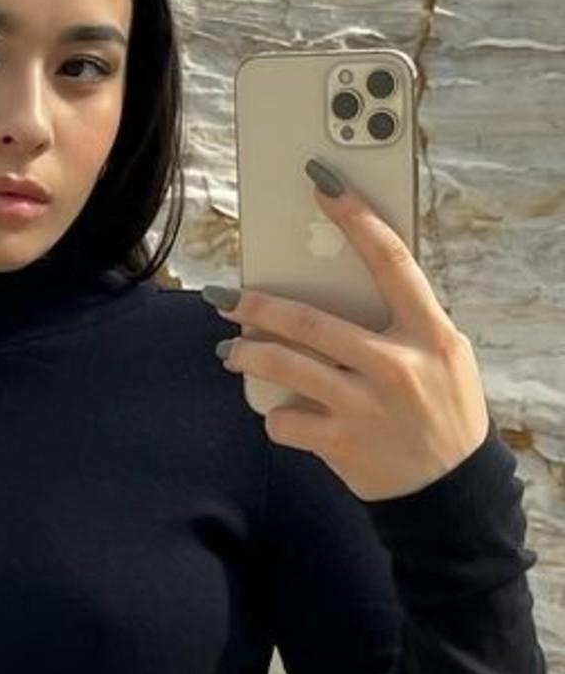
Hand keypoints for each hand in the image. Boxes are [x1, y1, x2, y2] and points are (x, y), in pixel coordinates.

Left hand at [209, 158, 491, 501]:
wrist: (451, 491)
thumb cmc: (443, 411)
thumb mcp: (443, 358)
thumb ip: (401, 323)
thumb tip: (340, 288)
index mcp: (429, 333)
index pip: (391, 261)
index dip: (356, 217)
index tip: (322, 182)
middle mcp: (397, 365)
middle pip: (310, 320)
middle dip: (256, 305)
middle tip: (223, 296)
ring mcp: (366, 406)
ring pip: (285, 366)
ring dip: (247, 354)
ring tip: (230, 350)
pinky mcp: (342, 443)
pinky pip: (285, 420)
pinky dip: (275, 415)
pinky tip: (280, 414)